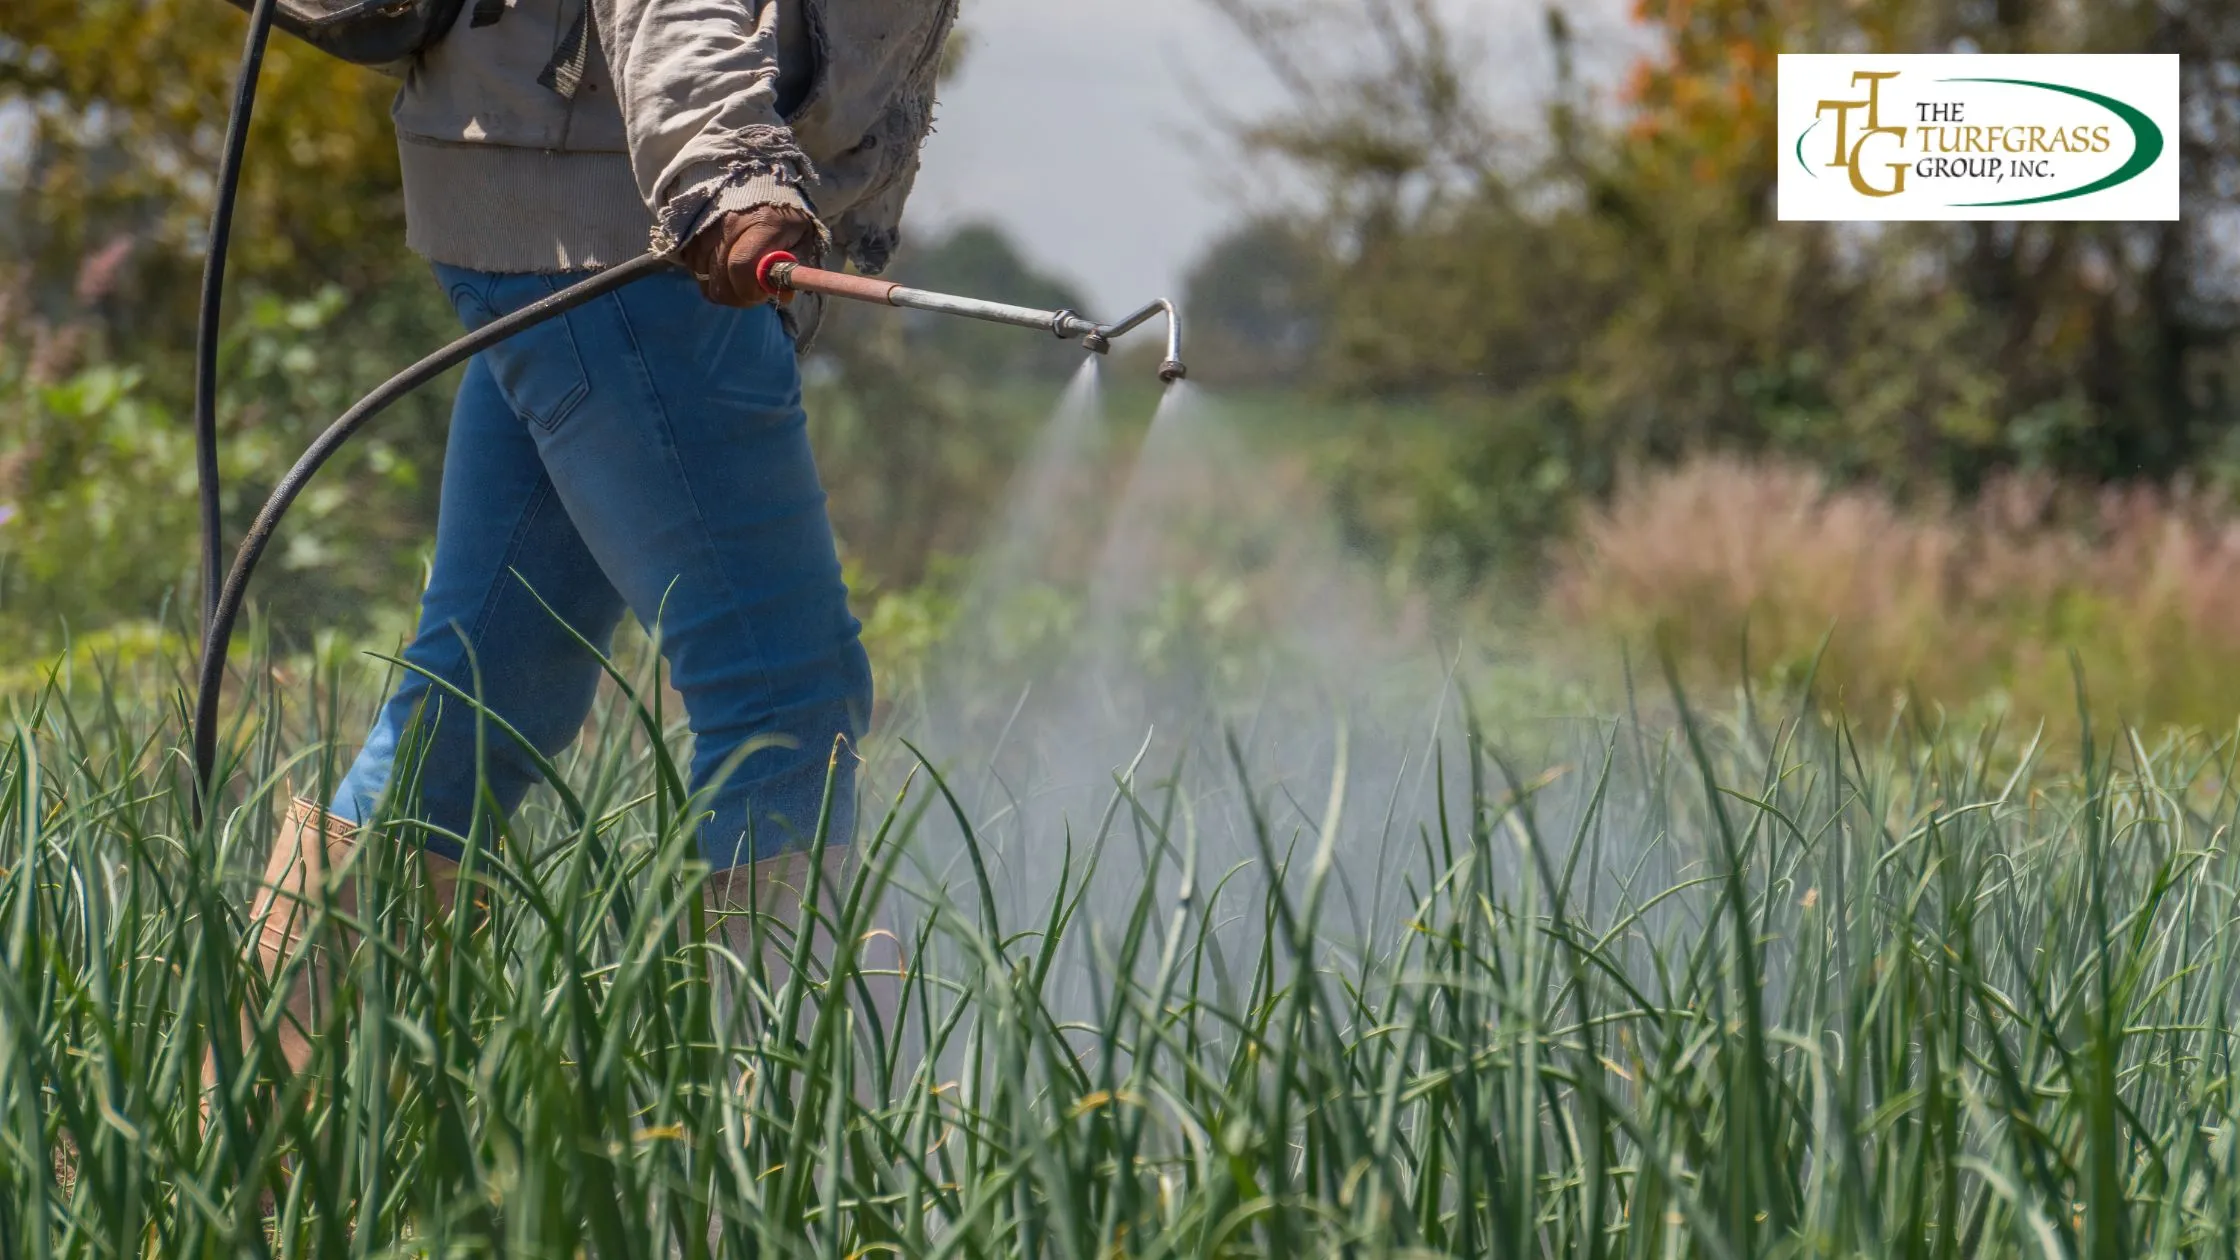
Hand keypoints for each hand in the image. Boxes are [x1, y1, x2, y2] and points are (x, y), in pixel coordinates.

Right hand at [681, 204, 821, 306]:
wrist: (755, 176)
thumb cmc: (783, 212)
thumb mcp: (802, 236)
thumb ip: (794, 267)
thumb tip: (782, 296)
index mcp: (762, 223)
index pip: (742, 267)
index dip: (748, 291)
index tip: (760, 294)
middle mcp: (728, 221)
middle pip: (718, 277)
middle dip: (734, 295)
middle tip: (748, 292)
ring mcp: (704, 222)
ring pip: (701, 273)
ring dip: (718, 283)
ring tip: (735, 274)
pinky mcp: (689, 225)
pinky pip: (689, 262)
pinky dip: (703, 270)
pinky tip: (720, 263)